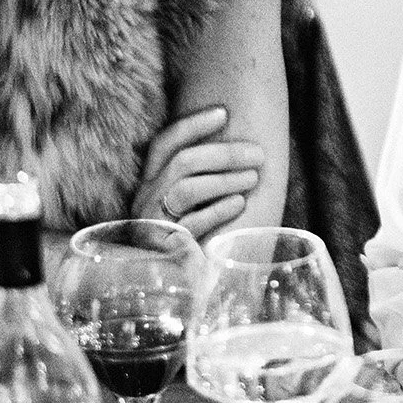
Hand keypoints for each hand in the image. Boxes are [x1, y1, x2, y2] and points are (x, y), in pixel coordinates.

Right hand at [132, 107, 262, 238]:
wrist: (178, 290)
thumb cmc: (194, 238)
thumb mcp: (195, 201)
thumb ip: (202, 174)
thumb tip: (239, 143)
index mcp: (150, 184)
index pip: (164, 143)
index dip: (192, 124)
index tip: (224, 112)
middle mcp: (144, 202)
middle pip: (182, 162)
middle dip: (224, 153)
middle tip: (258, 154)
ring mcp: (151, 226)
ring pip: (187, 188)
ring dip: (226, 178)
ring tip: (253, 177)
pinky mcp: (164, 251)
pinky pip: (191, 223)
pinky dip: (218, 209)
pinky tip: (239, 203)